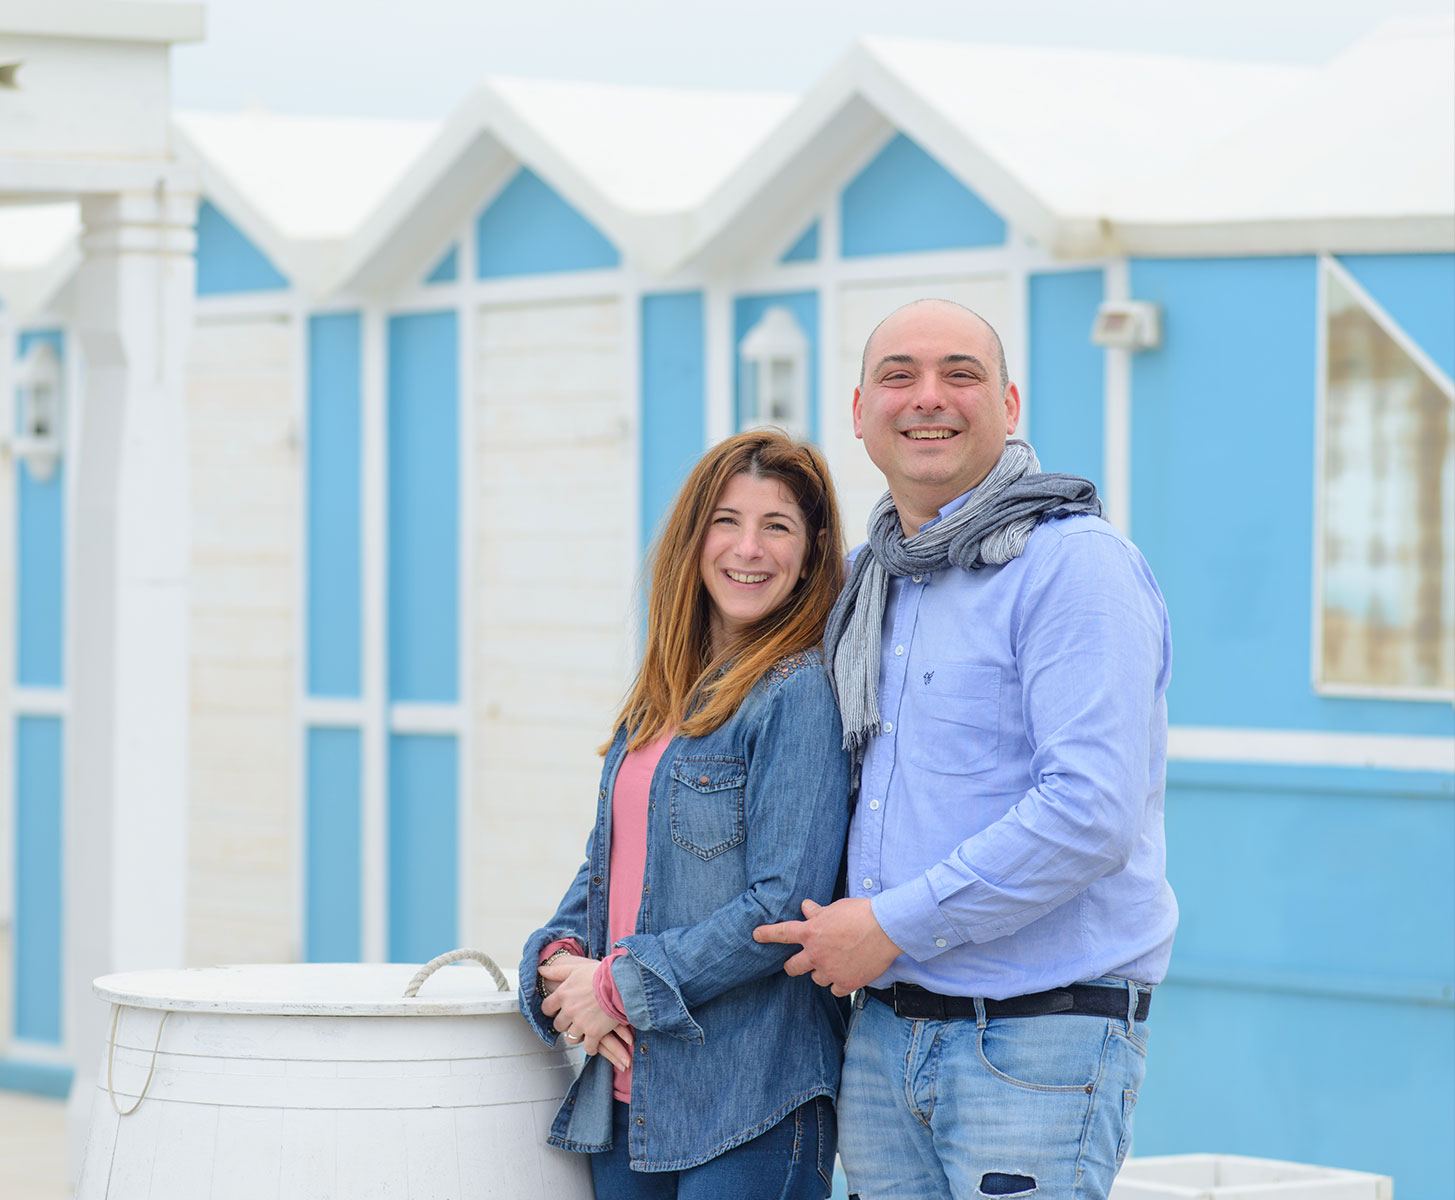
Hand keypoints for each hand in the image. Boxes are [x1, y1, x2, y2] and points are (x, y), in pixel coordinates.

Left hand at [540, 956, 633, 1069]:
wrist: (621, 983)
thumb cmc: (600, 973)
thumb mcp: (576, 968)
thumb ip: (557, 970)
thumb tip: (540, 970)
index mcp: (562, 994)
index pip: (546, 1008)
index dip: (552, 1010)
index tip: (557, 1010)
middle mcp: (569, 1010)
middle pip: (558, 1025)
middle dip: (565, 1023)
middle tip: (574, 1019)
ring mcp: (581, 1023)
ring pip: (571, 1037)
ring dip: (576, 1035)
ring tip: (584, 1029)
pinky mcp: (594, 1033)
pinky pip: (588, 1047)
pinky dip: (591, 1046)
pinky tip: (594, 1042)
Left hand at [753, 898, 902, 995]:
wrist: (886, 928)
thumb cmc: (862, 913)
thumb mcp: (836, 908)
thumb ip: (818, 913)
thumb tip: (806, 907)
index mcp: (811, 932)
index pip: (782, 933)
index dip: (767, 934)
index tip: (756, 935)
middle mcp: (816, 953)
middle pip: (793, 967)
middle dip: (792, 966)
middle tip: (797, 964)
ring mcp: (830, 970)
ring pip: (816, 979)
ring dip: (822, 972)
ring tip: (836, 963)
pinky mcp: (846, 983)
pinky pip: (835, 990)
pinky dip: (839, 984)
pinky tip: (847, 975)